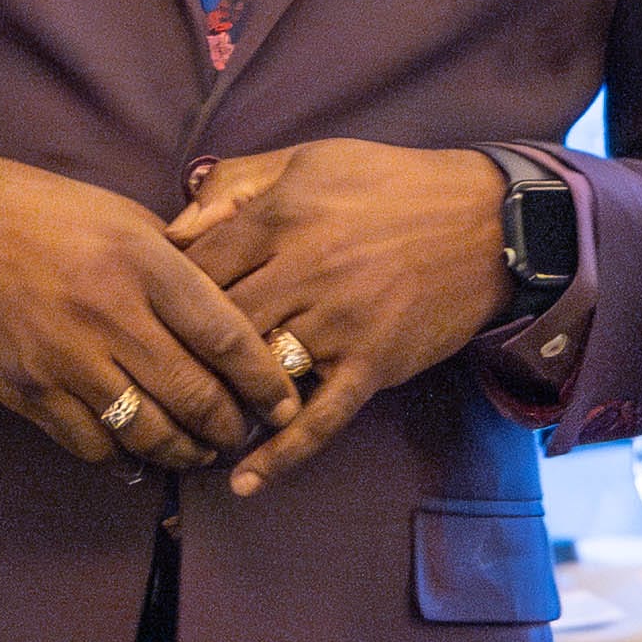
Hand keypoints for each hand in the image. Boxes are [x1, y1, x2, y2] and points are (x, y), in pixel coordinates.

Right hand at [0, 148, 294, 472]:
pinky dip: (124, 459)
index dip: (265, 381)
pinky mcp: (29, 391)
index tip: (285, 402)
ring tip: (199, 451)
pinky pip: (93, 444)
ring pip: (149, 432)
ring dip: (184, 452)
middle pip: (195, 395)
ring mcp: (66, 358)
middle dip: (229, 426)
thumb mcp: (121, 216)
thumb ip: (176, 264)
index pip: (226, 336)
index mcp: (142, 262)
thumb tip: (229, 311)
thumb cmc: (40, 213)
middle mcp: (109, 313)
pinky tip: (139, 459)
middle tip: (243, 433)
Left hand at [171, 141, 529, 498]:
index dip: (166, 289)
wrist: (488, 224)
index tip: (152, 308)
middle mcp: (304, 271)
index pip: (197, 263)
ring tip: (188, 420)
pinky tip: (244, 483)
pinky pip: (320, 419)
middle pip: (217, 323)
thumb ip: (235, 185)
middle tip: (158, 371)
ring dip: (221, 399)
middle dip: (183, 349)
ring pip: (258, 371)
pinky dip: (281, 454)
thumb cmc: (389, 184)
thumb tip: (174, 224)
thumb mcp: (308, 159)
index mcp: (282, 218)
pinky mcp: (372, 364)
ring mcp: (339, 324)